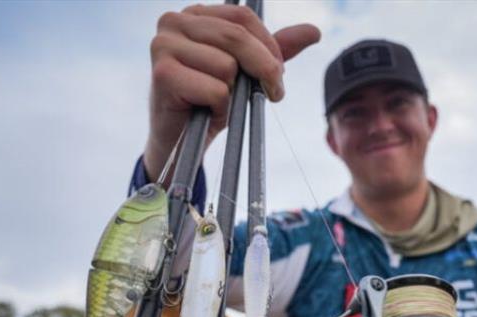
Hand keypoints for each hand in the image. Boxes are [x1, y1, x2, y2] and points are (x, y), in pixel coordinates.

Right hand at [144, 4, 320, 179]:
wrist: (181, 142)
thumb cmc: (209, 101)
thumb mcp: (246, 72)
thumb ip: (274, 49)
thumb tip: (314, 31)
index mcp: (194, 14)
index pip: (243, 16)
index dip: (269, 46)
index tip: (278, 74)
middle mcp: (173, 21)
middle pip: (237, 38)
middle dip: (265, 69)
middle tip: (273, 92)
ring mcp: (163, 46)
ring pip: (227, 66)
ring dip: (233, 93)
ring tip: (219, 103)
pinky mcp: (162, 74)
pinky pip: (216, 90)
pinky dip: (220, 108)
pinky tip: (206, 111)